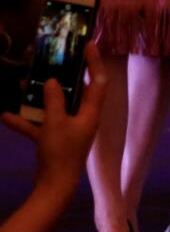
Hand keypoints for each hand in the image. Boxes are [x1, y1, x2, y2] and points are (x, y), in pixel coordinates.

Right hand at [1, 44, 106, 192]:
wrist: (53, 187)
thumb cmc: (61, 152)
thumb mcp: (56, 123)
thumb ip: (54, 101)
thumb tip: (51, 81)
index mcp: (91, 112)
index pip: (98, 81)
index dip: (95, 62)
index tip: (90, 44)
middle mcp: (84, 118)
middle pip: (76, 92)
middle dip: (64, 77)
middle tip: (55, 60)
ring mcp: (70, 130)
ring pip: (55, 108)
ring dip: (39, 99)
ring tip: (23, 84)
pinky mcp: (55, 141)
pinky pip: (41, 126)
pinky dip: (27, 122)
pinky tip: (7, 116)